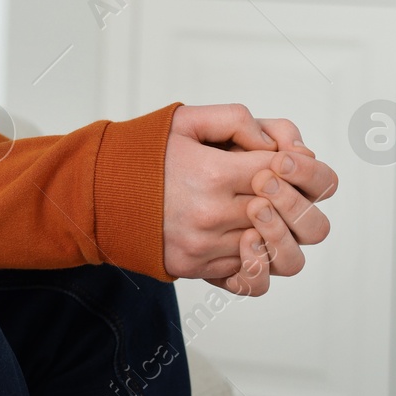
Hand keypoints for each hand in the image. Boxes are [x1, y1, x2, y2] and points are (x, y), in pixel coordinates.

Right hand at [162, 103, 338, 296]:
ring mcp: (205, 246)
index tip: (284, 161)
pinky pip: (250, 276)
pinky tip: (249, 239)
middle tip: (281, 189)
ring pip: (277, 252)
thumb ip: (236, 120)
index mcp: (212, 173)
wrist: (98, 193)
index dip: (296, 164)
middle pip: (291, 216)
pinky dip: (258, 257)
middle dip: (297, 198)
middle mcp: (211, 214)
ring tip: (266, 216)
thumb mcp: (185, 121)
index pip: (285, 171)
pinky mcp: (197, 268)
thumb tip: (274, 145)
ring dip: (281, 232)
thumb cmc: (144, 156)